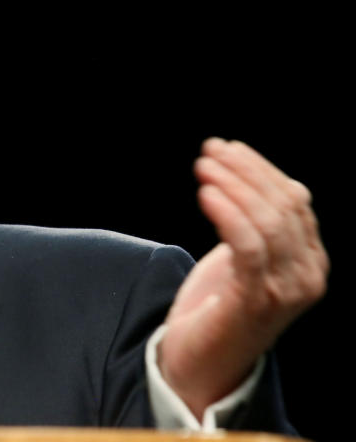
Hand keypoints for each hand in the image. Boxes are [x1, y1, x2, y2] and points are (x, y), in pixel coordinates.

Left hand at [158, 138, 328, 417]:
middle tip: (209, 151)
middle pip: (281, 207)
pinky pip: (247, 247)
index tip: (225, 147)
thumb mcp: (243, 257)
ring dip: (232, 186)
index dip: (260, 169)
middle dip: (244, 172)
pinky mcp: (255, 301)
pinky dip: (227, 215)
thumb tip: (257, 175)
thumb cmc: (219, 307)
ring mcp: (285, 291)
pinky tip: (206, 194)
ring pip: (266, 222)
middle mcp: (307, 276)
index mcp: (310, 261)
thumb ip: (258, 224)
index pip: (294, 201)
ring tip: (202, 167)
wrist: (201, 365)